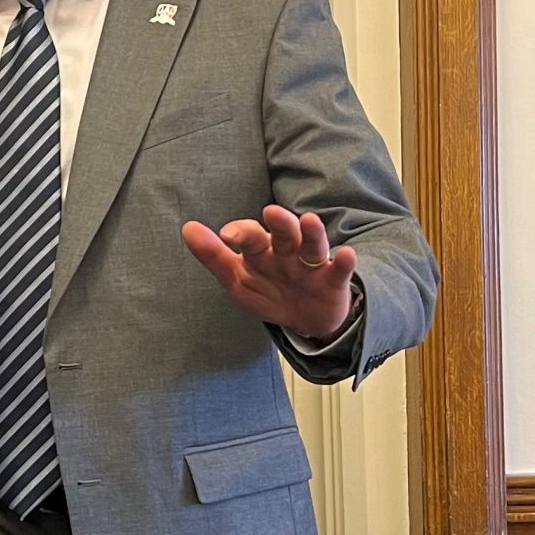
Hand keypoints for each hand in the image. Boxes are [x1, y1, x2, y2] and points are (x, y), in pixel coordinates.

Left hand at [180, 204, 357, 341]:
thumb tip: (187, 228)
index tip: (226, 236)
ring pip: (312, 245)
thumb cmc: (270, 293)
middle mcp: (287, 252)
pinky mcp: (333, 281)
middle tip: (271, 212)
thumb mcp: (238, 280)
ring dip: (312, 233)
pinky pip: (339, 270)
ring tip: (309, 221)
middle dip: (279, 223)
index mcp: (262, 251)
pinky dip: (344, 263)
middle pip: (284, 234)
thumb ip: (214, 256)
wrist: (308, 321)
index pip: (251, 235)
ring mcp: (311, 265)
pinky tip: (347, 255)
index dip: (240, 233)